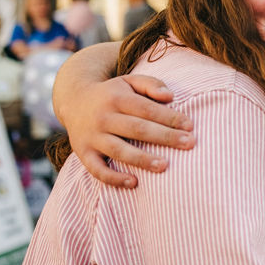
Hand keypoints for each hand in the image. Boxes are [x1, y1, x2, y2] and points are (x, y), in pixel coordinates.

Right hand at [64, 75, 193, 186]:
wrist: (73, 100)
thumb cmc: (112, 93)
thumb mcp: (129, 81)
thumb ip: (151, 84)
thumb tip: (170, 97)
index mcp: (117, 98)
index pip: (148, 109)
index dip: (170, 118)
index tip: (190, 126)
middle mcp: (103, 117)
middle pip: (137, 129)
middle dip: (165, 137)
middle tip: (190, 144)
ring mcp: (92, 136)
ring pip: (118, 150)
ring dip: (141, 159)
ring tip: (164, 166)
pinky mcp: (83, 153)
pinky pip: (97, 169)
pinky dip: (114, 178)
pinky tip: (134, 183)